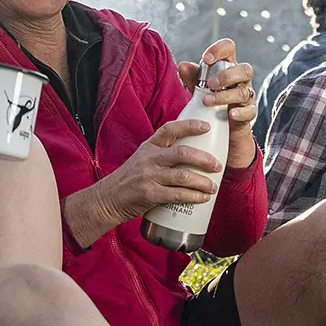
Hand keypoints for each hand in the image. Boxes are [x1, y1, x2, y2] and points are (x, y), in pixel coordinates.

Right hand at [64, 118, 223, 244]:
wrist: (107, 200)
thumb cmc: (129, 180)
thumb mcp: (142, 159)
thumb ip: (162, 154)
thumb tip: (192, 154)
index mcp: (148, 147)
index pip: (170, 129)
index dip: (189, 125)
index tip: (206, 127)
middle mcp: (149, 159)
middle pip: (182, 153)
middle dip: (204, 159)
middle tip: (217, 165)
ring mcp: (149, 177)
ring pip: (183, 176)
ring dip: (203, 182)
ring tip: (213, 186)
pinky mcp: (150, 194)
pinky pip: (178, 195)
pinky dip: (194, 197)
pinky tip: (203, 198)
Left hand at [198, 39, 257, 167]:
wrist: (223, 127)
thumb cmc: (212, 99)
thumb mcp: (199, 88)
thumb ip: (192, 77)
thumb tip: (182, 66)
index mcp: (228, 66)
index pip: (229, 49)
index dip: (220, 49)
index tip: (206, 59)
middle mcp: (241, 79)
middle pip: (244, 70)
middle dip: (226, 76)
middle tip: (210, 84)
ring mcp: (247, 96)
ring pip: (243, 92)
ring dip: (225, 96)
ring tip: (207, 101)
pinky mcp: (250, 113)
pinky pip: (250, 112)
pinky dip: (240, 113)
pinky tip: (230, 114)